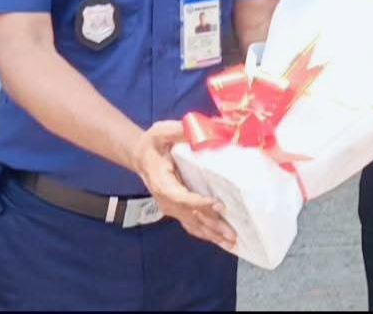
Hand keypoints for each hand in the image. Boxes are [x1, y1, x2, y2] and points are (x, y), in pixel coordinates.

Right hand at [130, 120, 235, 247]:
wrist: (140, 156)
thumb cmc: (153, 143)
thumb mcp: (162, 131)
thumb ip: (178, 131)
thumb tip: (199, 131)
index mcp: (162, 183)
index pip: (181, 197)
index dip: (199, 203)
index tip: (218, 205)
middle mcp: (166, 200)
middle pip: (191, 216)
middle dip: (212, 225)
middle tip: (232, 233)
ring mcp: (171, 208)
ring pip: (193, 224)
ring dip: (212, 234)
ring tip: (231, 242)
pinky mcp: (177, 210)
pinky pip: (192, 225)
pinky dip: (206, 234)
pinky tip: (220, 240)